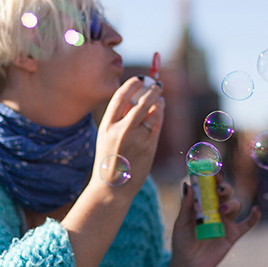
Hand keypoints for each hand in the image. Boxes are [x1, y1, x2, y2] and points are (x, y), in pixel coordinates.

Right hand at [94, 76, 164, 190]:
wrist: (113, 188)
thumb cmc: (111, 160)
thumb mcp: (107, 137)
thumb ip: (120, 119)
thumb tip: (137, 98)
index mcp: (107, 126)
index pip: (120, 97)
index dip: (131, 85)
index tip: (140, 79)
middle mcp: (122, 130)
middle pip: (141, 102)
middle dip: (151, 89)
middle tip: (157, 84)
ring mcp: (137, 139)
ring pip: (153, 113)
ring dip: (158, 103)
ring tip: (160, 99)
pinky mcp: (149, 147)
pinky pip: (157, 125)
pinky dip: (160, 116)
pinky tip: (159, 112)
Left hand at [167, 174, 259, 266]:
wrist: (188, 265)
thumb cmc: (182, 242)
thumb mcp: (181, 223)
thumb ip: (186, 206)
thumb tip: (187, 185)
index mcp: (204, 204)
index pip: (211, 186)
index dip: (214, 177)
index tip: (212, 171)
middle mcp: (217, 210)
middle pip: (226, 192)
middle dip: (225, 187)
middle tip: (219, 188)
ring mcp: (226, 222)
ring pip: (235, 205)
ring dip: (231, 203)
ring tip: (220, 210)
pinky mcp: (233, 235)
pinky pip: (247, 224)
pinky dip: (254, 217)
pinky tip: (255, 210)